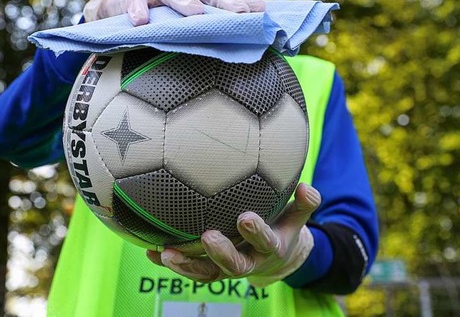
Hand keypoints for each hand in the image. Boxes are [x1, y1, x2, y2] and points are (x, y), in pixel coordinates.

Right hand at [83, 0, 265, 25]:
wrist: (128, 3)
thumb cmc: (168, 13)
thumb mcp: (193, 16)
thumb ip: (215, 24)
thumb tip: (248, 42)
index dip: (244, 0)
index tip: (261, 12)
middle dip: (225, 0)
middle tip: (241, 13)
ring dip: (185, 2)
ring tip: (196, 14)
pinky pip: (137, 1)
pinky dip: (139, 10)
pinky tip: (141, 22)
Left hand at [146, 183, 321, 287]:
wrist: (277, 257)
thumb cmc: (284, 226)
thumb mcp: (297, 215)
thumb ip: (305, 203)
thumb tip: (307, 186)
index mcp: (271, 247)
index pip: (265, 241)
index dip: (256, 232)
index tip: (246, 217)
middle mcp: (249, 262)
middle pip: (234, 265)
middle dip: (221, 252)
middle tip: (208, 236)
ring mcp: (228, 268)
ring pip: (207, 273)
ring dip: (187, 266)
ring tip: (167, 253)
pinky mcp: (211, 270)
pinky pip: (191, 270)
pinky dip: (172, 263)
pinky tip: (152, 252)